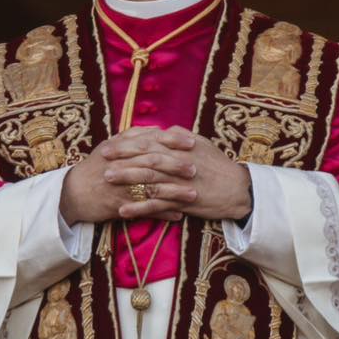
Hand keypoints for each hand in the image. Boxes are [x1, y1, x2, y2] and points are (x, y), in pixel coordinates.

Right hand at [60, 128, 182, 224]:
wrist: (73, 192)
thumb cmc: (95, 167)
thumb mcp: (111, 146)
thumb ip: (134, 136)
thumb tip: (158, 129)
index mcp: (121, 147)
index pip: (151, 140)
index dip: (173, 141)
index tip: (193, 142)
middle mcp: (122, 164)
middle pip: (153, 163)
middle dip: (176, 166)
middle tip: (196, 169)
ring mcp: (120, 185)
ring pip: (152, 187)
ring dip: (174, 192)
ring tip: (193, 195)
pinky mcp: (119, 205)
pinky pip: (144, 210)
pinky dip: (162, 213)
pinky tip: (178, 215)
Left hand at [98, 126, 251, 222]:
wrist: (236, 189)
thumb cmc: (218, 165)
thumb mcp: (202, 143)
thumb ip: (180, 135)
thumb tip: (162, 129)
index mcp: (181, 147)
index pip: (149, 142)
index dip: (128, 143)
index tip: (109, 143)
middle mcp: (178, 163)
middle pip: (145, 159)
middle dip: (122, 158)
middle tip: (102, 159)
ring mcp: (179, 183)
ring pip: (149, 180)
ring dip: (126, 180)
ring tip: (107, 180)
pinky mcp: (182, 202)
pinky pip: (157, 205)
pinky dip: (139, 208)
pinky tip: (123, 210)